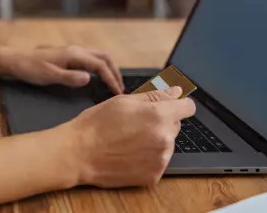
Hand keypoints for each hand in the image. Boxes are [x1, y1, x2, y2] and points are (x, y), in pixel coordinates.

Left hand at [3, 45, 123, 94]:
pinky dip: (100, 66)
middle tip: (120, 88)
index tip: (118, 93)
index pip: (100, 66)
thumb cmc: (31, 69)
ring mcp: (73, 51)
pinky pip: (91, 58)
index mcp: (74, 54)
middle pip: (104, 57)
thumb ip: (69, 78)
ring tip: (113, 83)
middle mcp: (76, 50)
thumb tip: (89, 78)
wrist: (16, 60)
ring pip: (98, 56)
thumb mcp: (49, 76)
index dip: (111, 79)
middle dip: (115, 71)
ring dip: (108, 68)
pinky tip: (98, 78)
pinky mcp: (69, 55)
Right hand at [62, 86, 195, 187]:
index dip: (178, 104)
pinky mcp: (154, 176)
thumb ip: (155, 95)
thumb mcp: (123, 101)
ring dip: (154, 140)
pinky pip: (158, 161)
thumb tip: (177, 91)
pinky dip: (148, 158)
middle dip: (161, 123)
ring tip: (129, 140)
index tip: (168, 107)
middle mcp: (165, 138)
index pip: (188, 107)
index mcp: (158, 115)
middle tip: (135, 124)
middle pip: (175, 126)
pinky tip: (129, 154)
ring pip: (167, 144)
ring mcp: (161, 159)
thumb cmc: (97, 123)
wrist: (79, 153)